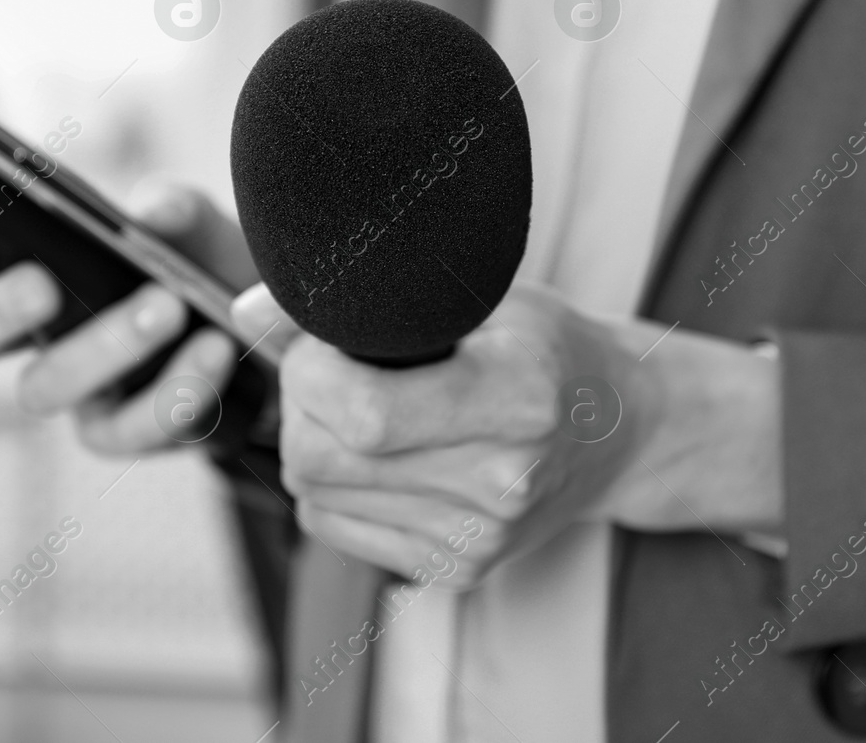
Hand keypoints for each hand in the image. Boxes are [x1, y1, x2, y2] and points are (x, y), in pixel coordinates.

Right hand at [0, 177, 258, 454]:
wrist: (274, 339)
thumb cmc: (208, 270)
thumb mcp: (196, 228)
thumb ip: (172, 212)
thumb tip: (148, 212)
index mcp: (23, 265)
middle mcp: (27, 334)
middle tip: (41, 283)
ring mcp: (70, 391)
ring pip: (39, 391)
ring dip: (101, 348)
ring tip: (165, 309)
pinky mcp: (124, 432)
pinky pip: (127, 429)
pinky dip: (171, 390)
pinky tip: (211, 353)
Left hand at [233, 281, 648, 589]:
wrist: (616, 432)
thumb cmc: (543, 346)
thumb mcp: (474, 295)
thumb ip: (363, 300)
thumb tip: (248, 312)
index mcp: (519, 399)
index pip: (366, 414)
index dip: (310, 372)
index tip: (317, 340)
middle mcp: (503, 482)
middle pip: (323, 460)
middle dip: (298, 403)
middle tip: (327, 365)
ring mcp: (480, 537)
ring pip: (314, 497)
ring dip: (308, 442)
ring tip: (354, 402)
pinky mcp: (459, 569)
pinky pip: (332, 528)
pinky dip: (328, 484)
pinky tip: (373, 450)